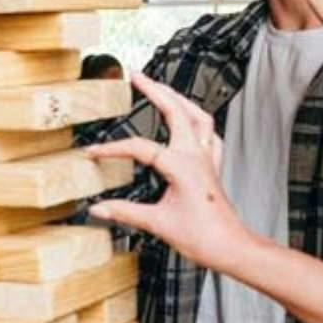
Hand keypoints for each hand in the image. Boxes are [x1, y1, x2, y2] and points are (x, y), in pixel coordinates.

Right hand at [84, 73, 254, 274]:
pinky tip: (191, 121)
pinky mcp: (213, 166)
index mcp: (181, 165)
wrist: (229, 247)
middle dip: (155, 89)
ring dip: (179, 98)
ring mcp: (208, 158)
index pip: (140, 147)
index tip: (92, 153)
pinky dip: (199, 121)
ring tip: (161, 87)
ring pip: (197, 115)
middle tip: (136, 75)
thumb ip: (124, 212)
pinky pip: (210, 134)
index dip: (112, 148)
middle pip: (176, 110)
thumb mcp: (157, 224)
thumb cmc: (201, 237)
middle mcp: (197, 155)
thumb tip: (98, 208)